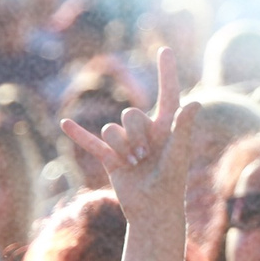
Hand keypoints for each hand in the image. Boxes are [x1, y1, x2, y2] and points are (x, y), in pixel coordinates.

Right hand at [61, 46, 198, 212]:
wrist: (152, 211)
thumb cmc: (171, 184)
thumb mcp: (177, 156)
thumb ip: (183, 129)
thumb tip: (194, 103)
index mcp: (166, 127)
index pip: (168, 94)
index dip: (167, 73)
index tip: (165, 50)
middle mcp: (146, 131)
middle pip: (130, 114)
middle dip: (135, 135)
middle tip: (145, 157)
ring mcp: (126, 143)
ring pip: (112, 129)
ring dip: (121, 148)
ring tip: (134, 165)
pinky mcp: (111, 157)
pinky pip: (91, 142)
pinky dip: (79, 134)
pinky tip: (64, 123)